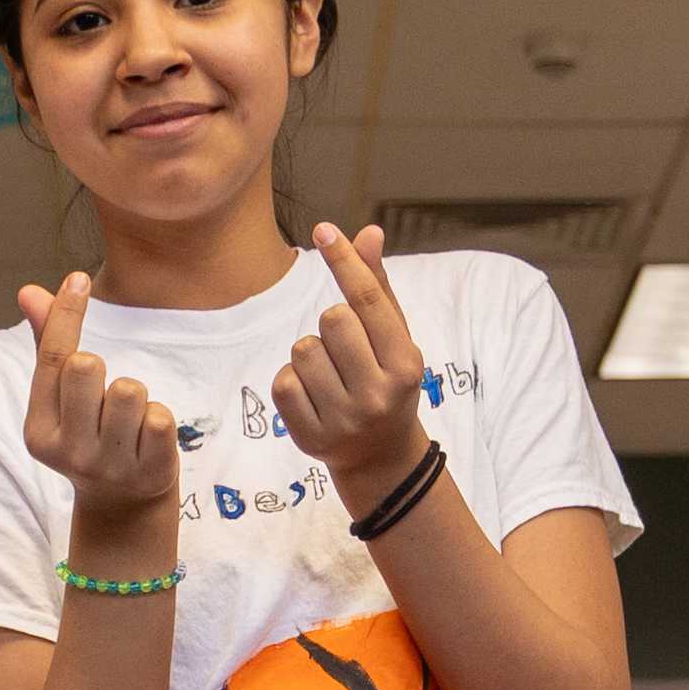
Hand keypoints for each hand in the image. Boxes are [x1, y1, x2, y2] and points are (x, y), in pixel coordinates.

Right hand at [16, 272, 178, 549]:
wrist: (123, 508)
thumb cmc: (91, 437)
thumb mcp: (63, 402)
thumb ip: (49, 347)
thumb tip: (28, 291)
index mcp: (39, 433)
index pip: (52, 361)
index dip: (66, 314)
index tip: (79, 279)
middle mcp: (70, 453)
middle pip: (87, 368)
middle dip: (102, 368)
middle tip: (105, 396)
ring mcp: (110, 466)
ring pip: (129, 390)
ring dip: (135, 396)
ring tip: (129, 420)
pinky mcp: (148, 472)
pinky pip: (160, 417)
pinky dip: (158, 418)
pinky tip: (148, 439)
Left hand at [270, 224, 431, 508]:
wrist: (380, 459)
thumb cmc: (387, 383)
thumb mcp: (395, 340)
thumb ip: (379, 288)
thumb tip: (369, 232)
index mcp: (405, 365)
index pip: (369, 302)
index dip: (345, 262)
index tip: (324, 230)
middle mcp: (378, 394)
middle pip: (332, 320)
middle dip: (332, 325)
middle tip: (345, 350)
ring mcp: (344, 420)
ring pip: (302, 349)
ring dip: (310, 353)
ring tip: (329, 375)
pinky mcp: (311, 437)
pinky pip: (283, 382)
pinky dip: (292, 381)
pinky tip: (313, 395)